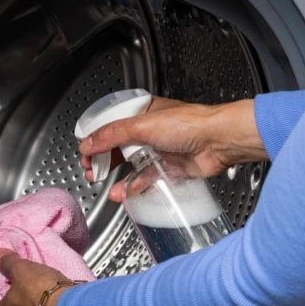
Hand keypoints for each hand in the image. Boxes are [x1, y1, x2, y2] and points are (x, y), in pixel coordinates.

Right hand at [79, 97, 266, 201]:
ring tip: (102, 184)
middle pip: (119, 147)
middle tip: (91, 171)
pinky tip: (124, 192)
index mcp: (143, 113)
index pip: (112, 125)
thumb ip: (112, 135)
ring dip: (116, 176)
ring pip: (132, 165)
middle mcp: (151, 130)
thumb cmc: (190, 124)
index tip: (85, 152)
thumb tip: (88, 142)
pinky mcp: (170, 168)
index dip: (96, 139)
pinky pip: (147, 179)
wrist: (219, 141)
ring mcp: (160, 150)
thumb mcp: (142, 126)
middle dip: (103, 160)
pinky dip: (134, 186)